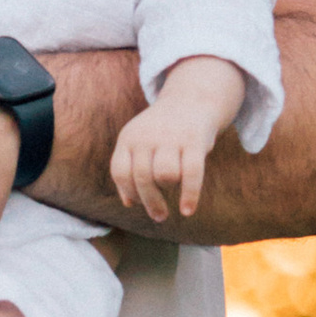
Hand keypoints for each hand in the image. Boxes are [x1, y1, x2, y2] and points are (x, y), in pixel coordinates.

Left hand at [106, 59, 243, 223]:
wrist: (191, 100)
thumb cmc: (161, 132)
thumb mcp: (139, 143)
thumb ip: (130, 170)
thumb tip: (128, 203)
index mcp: (129, 137)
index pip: (120, 172)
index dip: (128, 192)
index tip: (139, 203)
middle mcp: (147, 136)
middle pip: (143, 178)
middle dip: (151, 203)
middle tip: (159, 216)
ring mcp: (171, 137)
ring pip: (166, 176)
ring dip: (169, 188)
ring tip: (173, 187)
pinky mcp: (195, 141)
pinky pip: (192, 174)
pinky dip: (190, 196)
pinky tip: (188, 211)